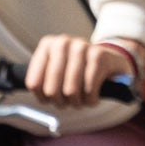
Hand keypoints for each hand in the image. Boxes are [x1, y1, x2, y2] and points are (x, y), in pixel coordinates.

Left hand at [26, 34, 144, 103]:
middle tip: (67, 102)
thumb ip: (44, 80)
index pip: (34, 82)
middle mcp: (62, 43)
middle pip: (51, 89)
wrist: (110, 60)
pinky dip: (90, 100)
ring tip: (81, 100)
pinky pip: (89, 89)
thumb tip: (40, 95)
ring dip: (77, 102)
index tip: (48, 100)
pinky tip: (92, 97)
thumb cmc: (80, 69)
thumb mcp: (58, 70)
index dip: (41, 97)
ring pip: (71, 90)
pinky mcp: (99, 55)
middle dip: (60, 102)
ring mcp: (81, 47)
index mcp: (47, 45)